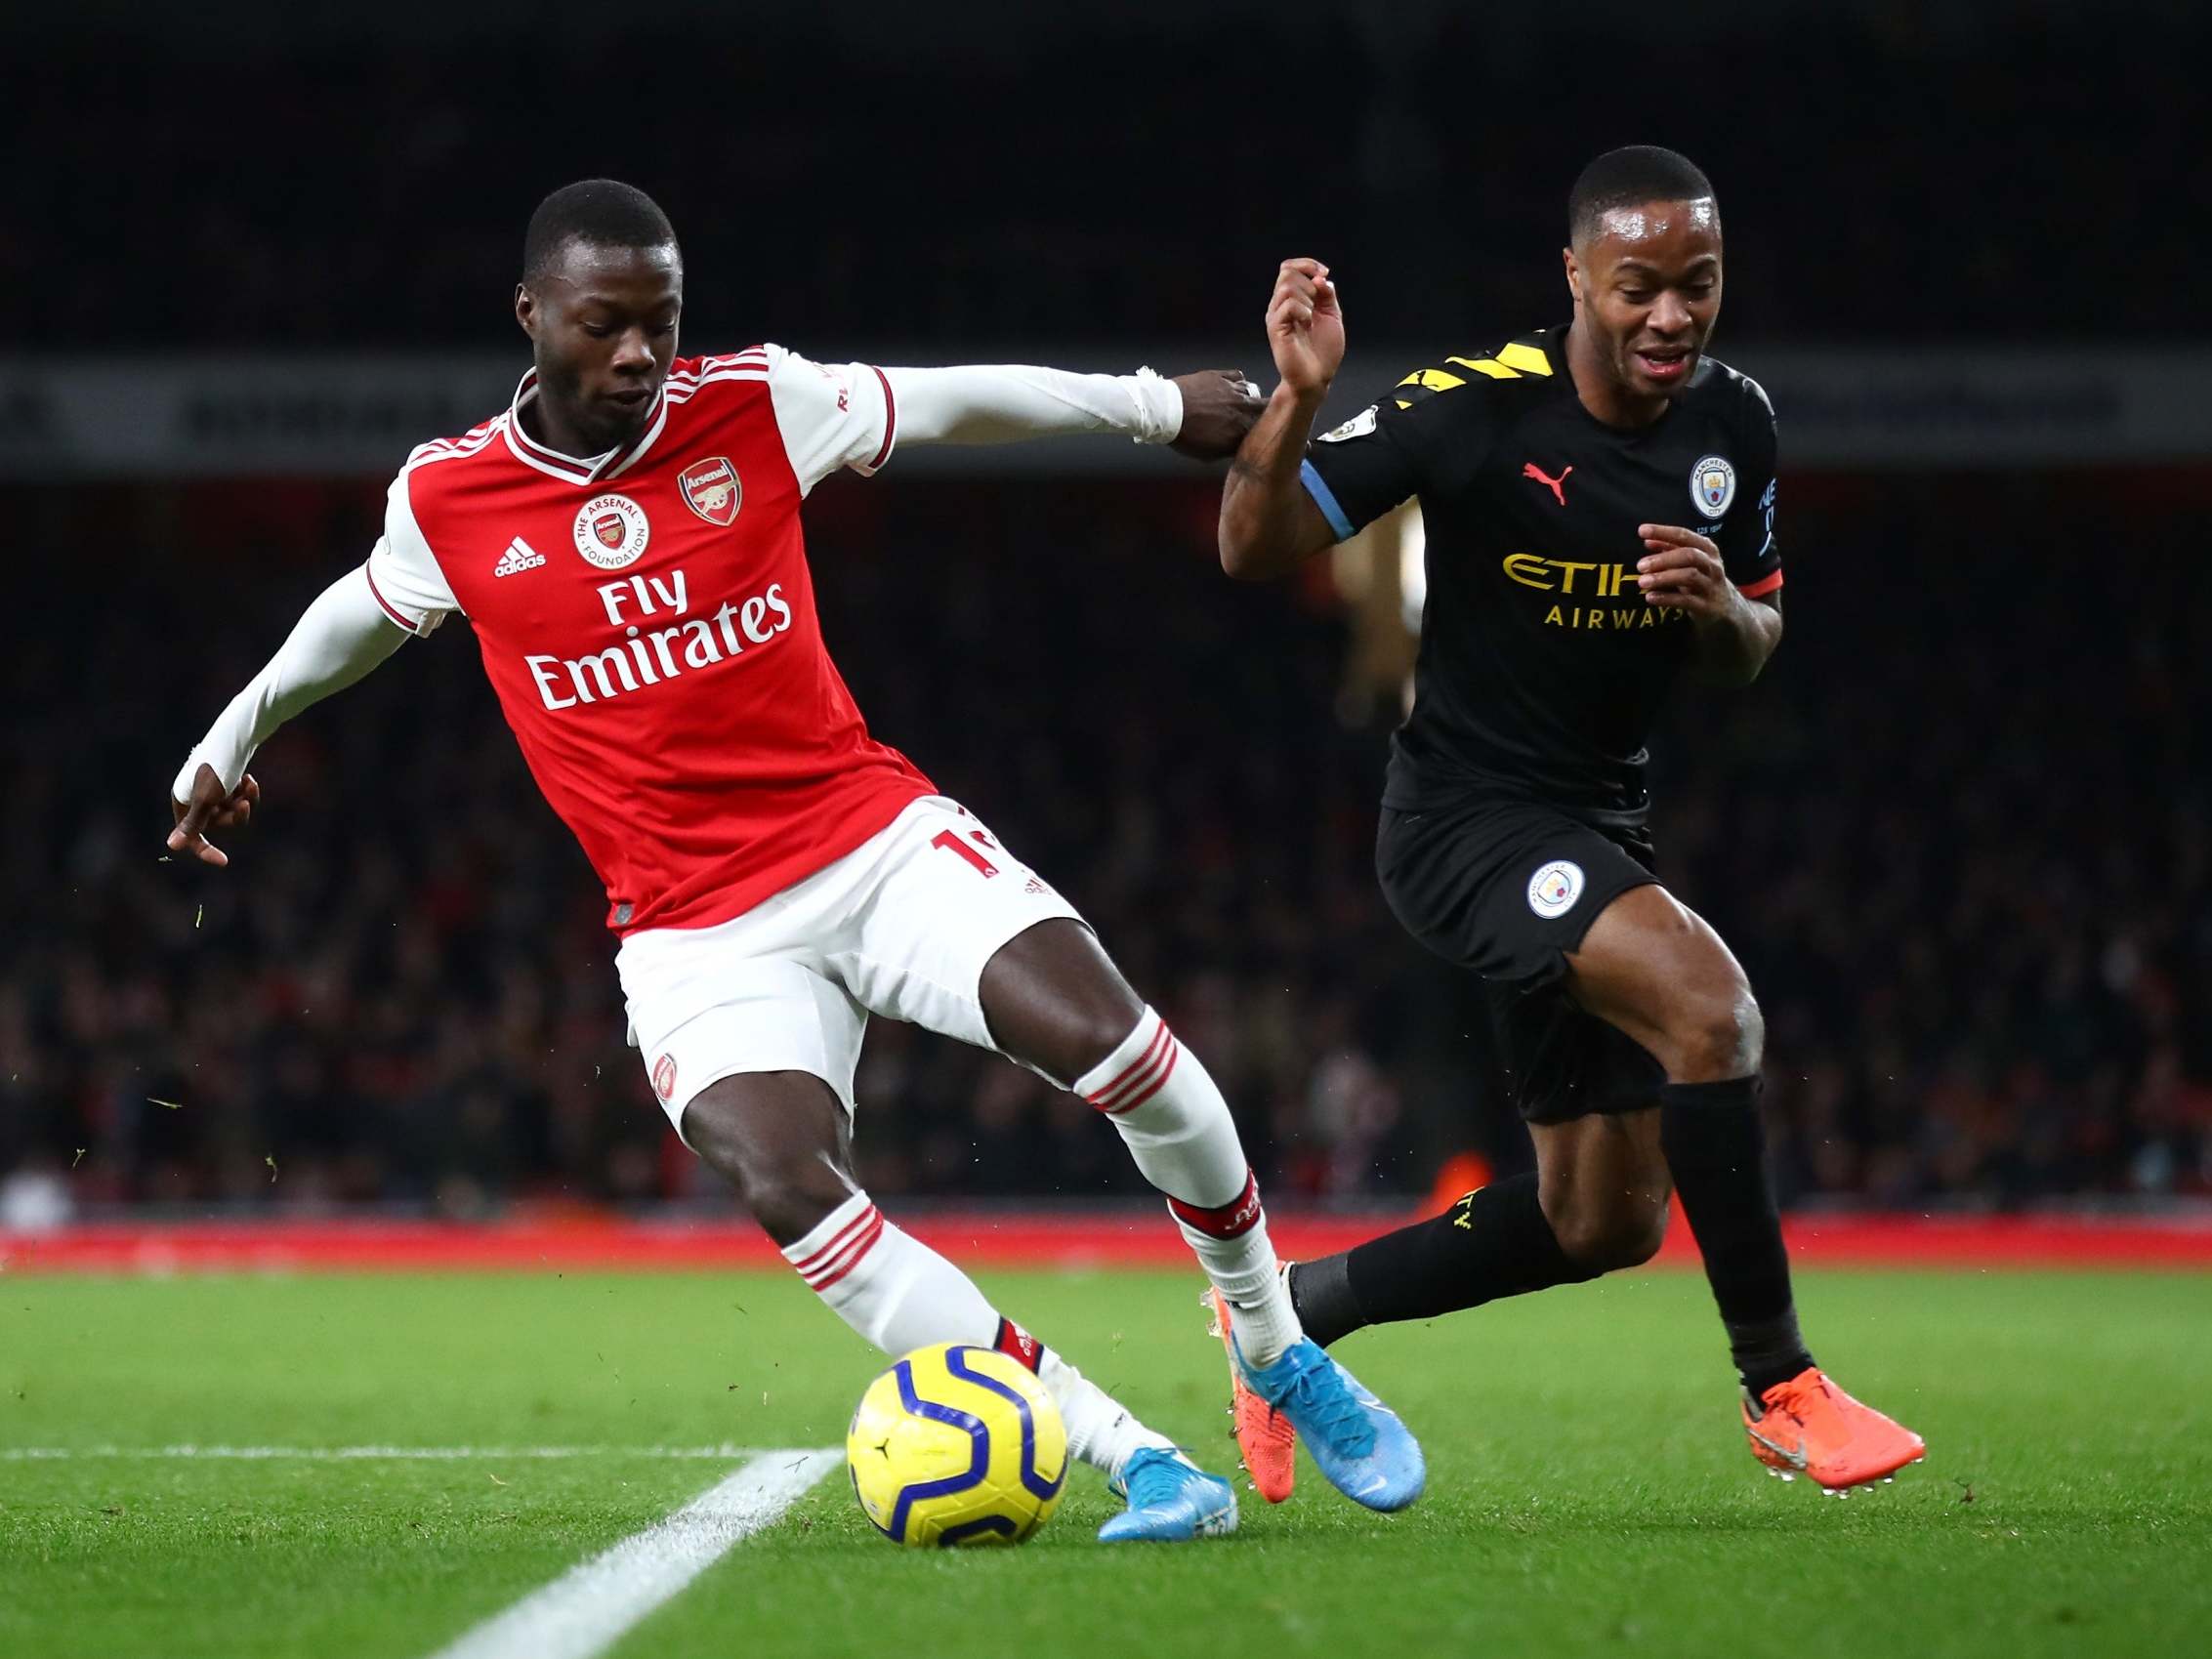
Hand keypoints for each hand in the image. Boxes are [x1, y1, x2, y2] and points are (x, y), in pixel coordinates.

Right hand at [168, 763, 258, 867]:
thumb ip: (193, 824)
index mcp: (182, 801)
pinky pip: (239, 798)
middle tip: (244, 802)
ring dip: (244, 801)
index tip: (225, 862)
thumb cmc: (218, 768)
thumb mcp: (207, 799)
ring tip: (249, 785)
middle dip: (234, 814)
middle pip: (218, 823)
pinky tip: (250, 780)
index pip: (192, 835)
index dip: (206, 850)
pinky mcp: (226, 781)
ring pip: (232, 811)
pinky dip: (246, 792)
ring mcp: (210, 789)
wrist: (237, 736)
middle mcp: (193, 796)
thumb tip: (171, 846)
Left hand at [1169, 369, 1264, 458]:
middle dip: (1264, 411)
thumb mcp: (1208, 453)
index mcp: (1241, 430)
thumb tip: (1238, 446)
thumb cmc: (1185, 436)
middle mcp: (1242, 408)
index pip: (1263, 428)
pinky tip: (1234, 385)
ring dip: (1251, 396)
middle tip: (1257, 415)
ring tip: (1243, 400)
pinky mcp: (1221, 376)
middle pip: (1264, 407)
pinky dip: (1238, 381)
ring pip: (1253, 391)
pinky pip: (1238, 376)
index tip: (1259, 431)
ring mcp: (1233, 390)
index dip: (1263, 429)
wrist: (1167, 411)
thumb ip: (1228, 449)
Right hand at [1265, 258, 1342, 396]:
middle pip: (1286, 272)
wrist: (1317, 378)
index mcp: (1292, 300)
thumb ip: (1327, 295)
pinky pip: (1287, 305)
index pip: (1289, 268)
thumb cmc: (1323, 352)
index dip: (1307, 264)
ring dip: (1306, 297)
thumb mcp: (1332, 315)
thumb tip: (1320, 277)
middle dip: (1309, 282)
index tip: (1324, 273)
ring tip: (1311, 317)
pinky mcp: (1275, 328)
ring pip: (1286, 286)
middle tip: (1317, 304)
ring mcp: (1276, 316)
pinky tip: (1307, 324)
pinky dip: (1303, 310)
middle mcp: (1280, 305)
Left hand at [1636, 525, 1737, 619]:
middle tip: (1641, 565)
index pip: (1684, 535)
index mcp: (1707, 549)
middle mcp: (1711, 565)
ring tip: (1642, 581)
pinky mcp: (1706, 606)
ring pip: (1689, 576)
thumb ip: (1670, 548)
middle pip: (1689, 555)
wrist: (1725, 606)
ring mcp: (1710, 585)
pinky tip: (1650, 597)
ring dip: (1663, 577)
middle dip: (1663, 559)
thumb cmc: (1702, 577)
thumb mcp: (1690, 561)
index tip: (1642, 530)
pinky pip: (1685, 601)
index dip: (1663, 532)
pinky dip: (1666, 598)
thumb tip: (1647, 540)